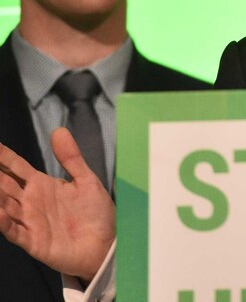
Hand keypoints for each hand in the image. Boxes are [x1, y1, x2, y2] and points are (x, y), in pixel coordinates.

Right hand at [0, 127, 115, 281]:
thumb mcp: (86, 180)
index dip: (4, 156)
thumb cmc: (95, 213)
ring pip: (5, 206)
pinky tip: (0, 213)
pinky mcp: (34, 242)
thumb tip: (59, 130)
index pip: (16, 167)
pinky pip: (15, 232)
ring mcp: (30, 221)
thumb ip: (71, 158)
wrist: (106, 244)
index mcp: (42, 185)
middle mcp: (31, 202)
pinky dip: (5, 223)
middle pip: (4, 185)